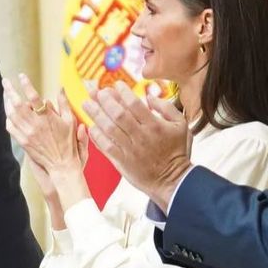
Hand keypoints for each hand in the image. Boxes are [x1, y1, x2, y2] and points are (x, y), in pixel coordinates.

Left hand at [2, 74, 81, 174]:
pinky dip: (8, 118)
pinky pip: (10, 127)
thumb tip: (61, 88)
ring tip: (5, 94)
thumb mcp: (71, 121)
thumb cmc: (68, 142)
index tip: (21, 76)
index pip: (34, 97)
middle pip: (17, 104)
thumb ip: (64, 103)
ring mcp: (27, 133)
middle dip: (9, 90)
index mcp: (47, 118)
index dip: (26, 85)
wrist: (61, 164)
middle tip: (5, 81)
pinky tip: (8, 113)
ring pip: (11, 115)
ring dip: (6, 102)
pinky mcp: (23, 141)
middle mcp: (35, 125)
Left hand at [83, 82, 191, 210]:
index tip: (115, 85)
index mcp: (154, 125)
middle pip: (118, 114)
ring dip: (96, 114)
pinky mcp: (122, 162)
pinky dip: (97, 136)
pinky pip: (106, 146)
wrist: (173, 182)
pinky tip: (90, 126)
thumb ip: (167, 108)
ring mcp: (130, 149)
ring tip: (86, 104)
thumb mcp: (181, 126)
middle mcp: (140, 136)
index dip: (122, 92)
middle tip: (94, 90)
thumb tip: (150, 96)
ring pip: (109, 128)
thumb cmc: (177, 153)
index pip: (134, 104)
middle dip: (104, 100)